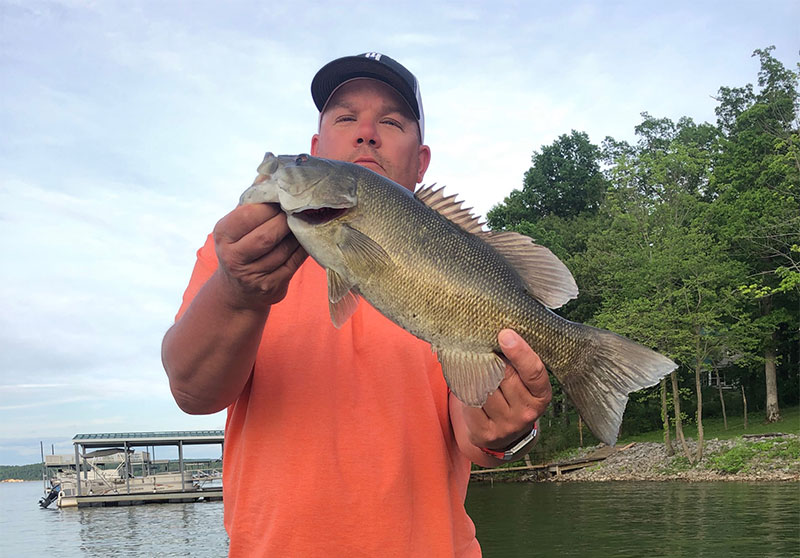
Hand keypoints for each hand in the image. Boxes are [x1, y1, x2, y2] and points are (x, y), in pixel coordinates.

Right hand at [212, 203, 306, 310]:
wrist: (237, 289)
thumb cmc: (241, 245)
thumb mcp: (239, 222)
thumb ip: (254, 197)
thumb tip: (269, 168)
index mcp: (223, 233)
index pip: (249, 214)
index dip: (270, 205)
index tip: (285, 197)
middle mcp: (232, 256)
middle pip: (267, 235)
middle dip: (287, 220)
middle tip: (301, 208)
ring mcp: (251, 275)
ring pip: (283, 250)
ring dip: (299, 234)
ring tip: (307, 221)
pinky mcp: (270, 286)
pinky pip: (293, 263)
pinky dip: (303, 248)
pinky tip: (309, 238)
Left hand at [460, 329, 551, 451]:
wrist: (504, 433)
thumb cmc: (512, 394)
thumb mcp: (523, 379)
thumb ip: (517, 361)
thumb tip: (500, 332)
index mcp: (541, 395)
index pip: (534, 371)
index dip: (520, 352)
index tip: (505, 334)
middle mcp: (527, 412)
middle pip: (503, 375)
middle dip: (490, 358)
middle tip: (481, 346)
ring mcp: (507, 425)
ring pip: (484, 388)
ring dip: (474, 372)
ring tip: (472, 363)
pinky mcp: (485, 433)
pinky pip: (470, 401)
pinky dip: (465, 388)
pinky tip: (466, 382)